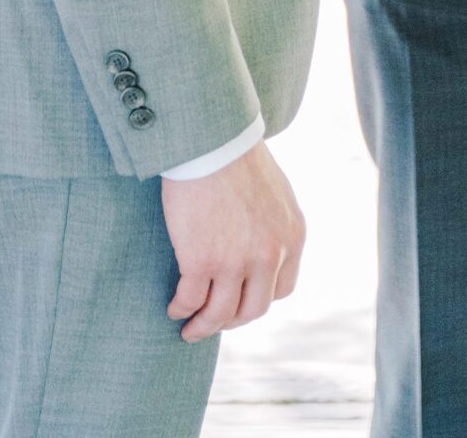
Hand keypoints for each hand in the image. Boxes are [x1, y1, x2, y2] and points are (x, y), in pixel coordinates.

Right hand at [161, 141, 305, 342]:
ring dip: (203, 326)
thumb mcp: (275, 194)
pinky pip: (190, 300)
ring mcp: (236, 262)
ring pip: (220, 314)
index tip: (240, 302)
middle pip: (253, 309)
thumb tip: (262, 248)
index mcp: (292, 238)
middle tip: (212, 321)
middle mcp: (270, 255)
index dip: (258, 300)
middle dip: (232, 321)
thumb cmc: (238, 158)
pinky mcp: (202, 261)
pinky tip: (175, 308)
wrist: (213, 139)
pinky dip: (181, 309)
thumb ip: (274, 226)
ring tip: (189, 328)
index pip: (281, 290)